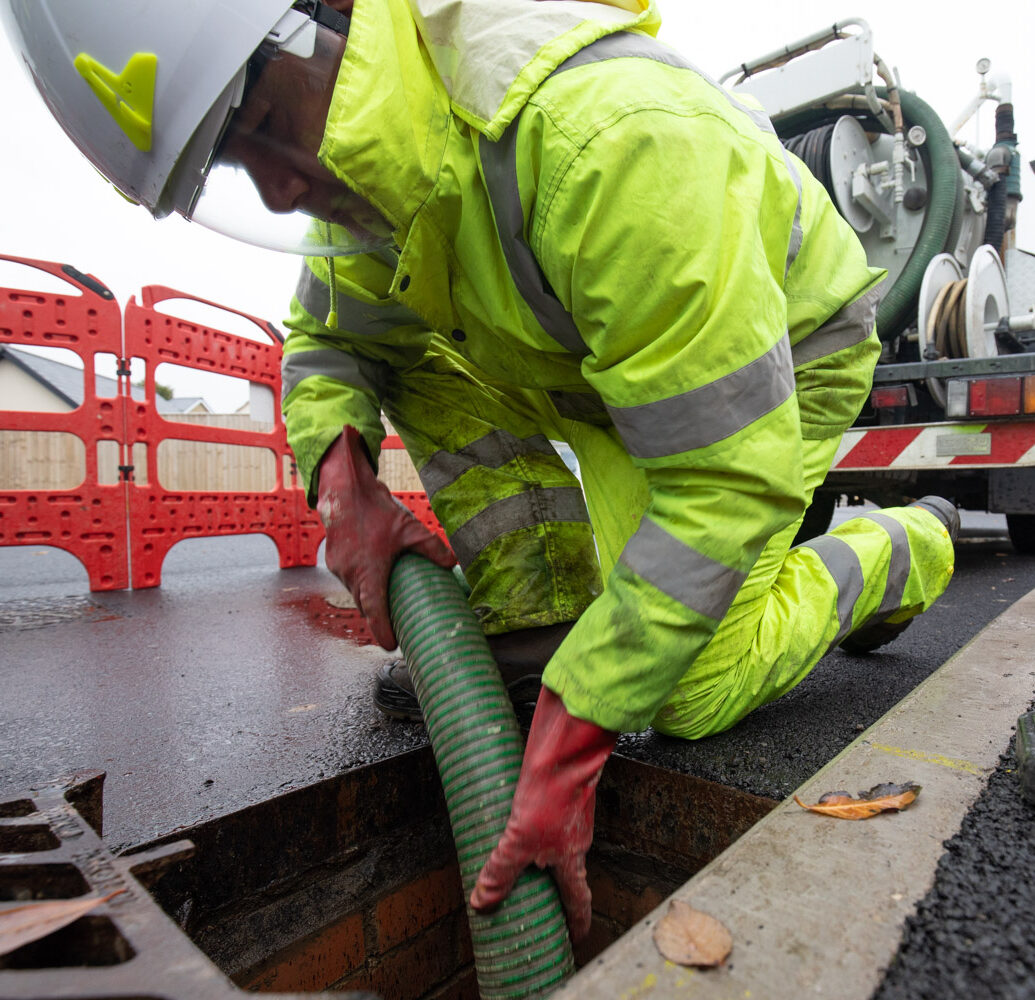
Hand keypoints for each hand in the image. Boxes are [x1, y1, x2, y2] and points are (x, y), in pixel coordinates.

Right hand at [317, 426, 454, 647]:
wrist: (344, 490)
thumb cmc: (375, 509)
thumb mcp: (409, 527)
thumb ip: (432, 547)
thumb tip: (453, 562)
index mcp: (368, 571)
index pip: (374, 611)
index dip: (382, 630)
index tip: (390, 645)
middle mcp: (350, 574)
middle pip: (366, 605)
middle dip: (379, 619)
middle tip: (395, 629)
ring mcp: (338, 568)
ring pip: (356, 593)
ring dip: (370, 600)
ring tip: (387, 605)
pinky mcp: (333, 560)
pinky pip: (349, 580)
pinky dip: (361, 585)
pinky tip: (374, 580)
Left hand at [469, 687, 617, 940]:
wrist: (564, 748)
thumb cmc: (551, 795)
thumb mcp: (518, 839)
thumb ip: (500, 871)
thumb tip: (483, 902)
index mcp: (572, 858)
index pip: (579, 900)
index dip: (577, 921)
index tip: (576, 938)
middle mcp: (576, 840)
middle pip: (568, 873)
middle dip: (555, 890)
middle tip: (540, 903)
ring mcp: (570, 816)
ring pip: (557, 845)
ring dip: (542, 857)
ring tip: (519, 863)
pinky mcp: (561, 793)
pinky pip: (547, 820)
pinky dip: (533, 829)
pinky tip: (514, 821)